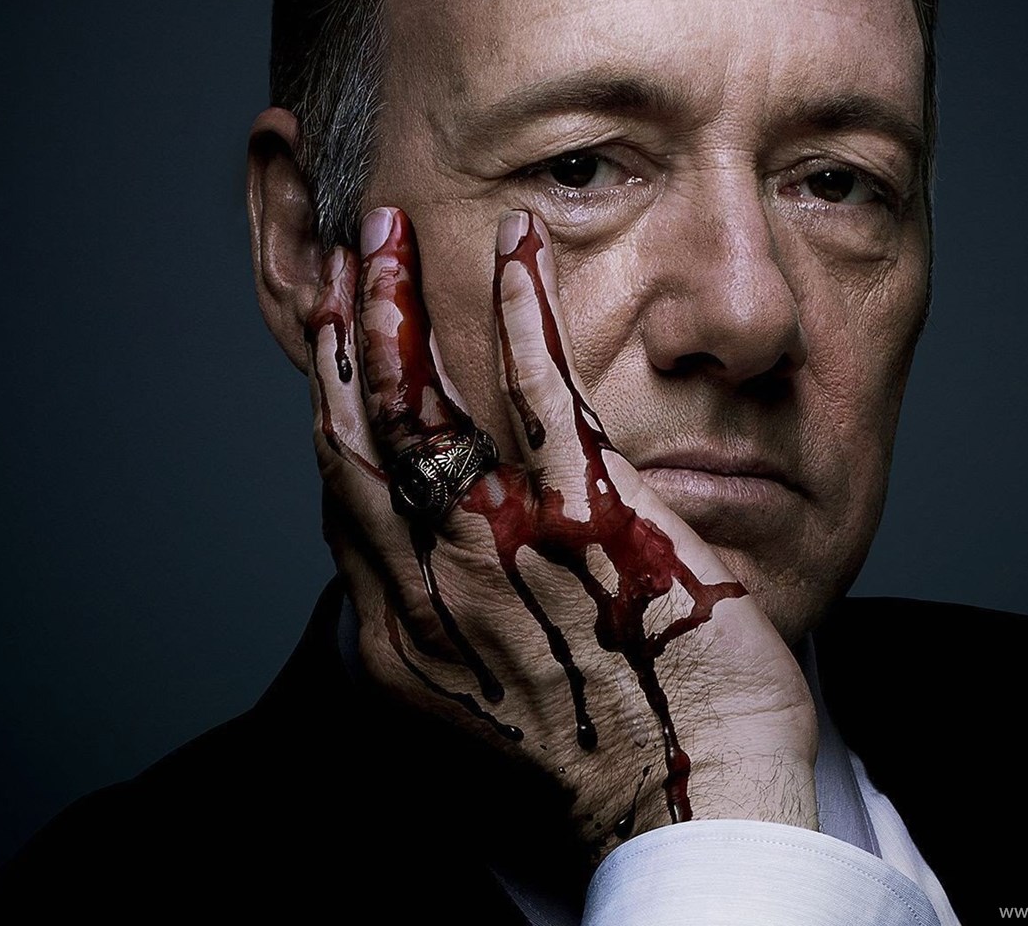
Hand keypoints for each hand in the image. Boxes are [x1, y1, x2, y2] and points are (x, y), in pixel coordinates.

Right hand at [305, 206, 817, 857]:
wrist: (696, 789)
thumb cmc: (615, 740)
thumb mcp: (499, 688)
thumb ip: (454, 615)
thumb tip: (437, 555)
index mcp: (408, 627)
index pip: (346, 493)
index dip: (331, 405)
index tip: (331, 341)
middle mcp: (435, 580)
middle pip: (362, 436)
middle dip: (343, 338)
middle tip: (343, 261)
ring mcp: (506, 540)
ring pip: (423, 406)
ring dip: (397, 308)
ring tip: (389, 237)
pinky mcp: (589, 511)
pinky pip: (539, 389)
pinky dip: (522, 307)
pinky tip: (517, 247)